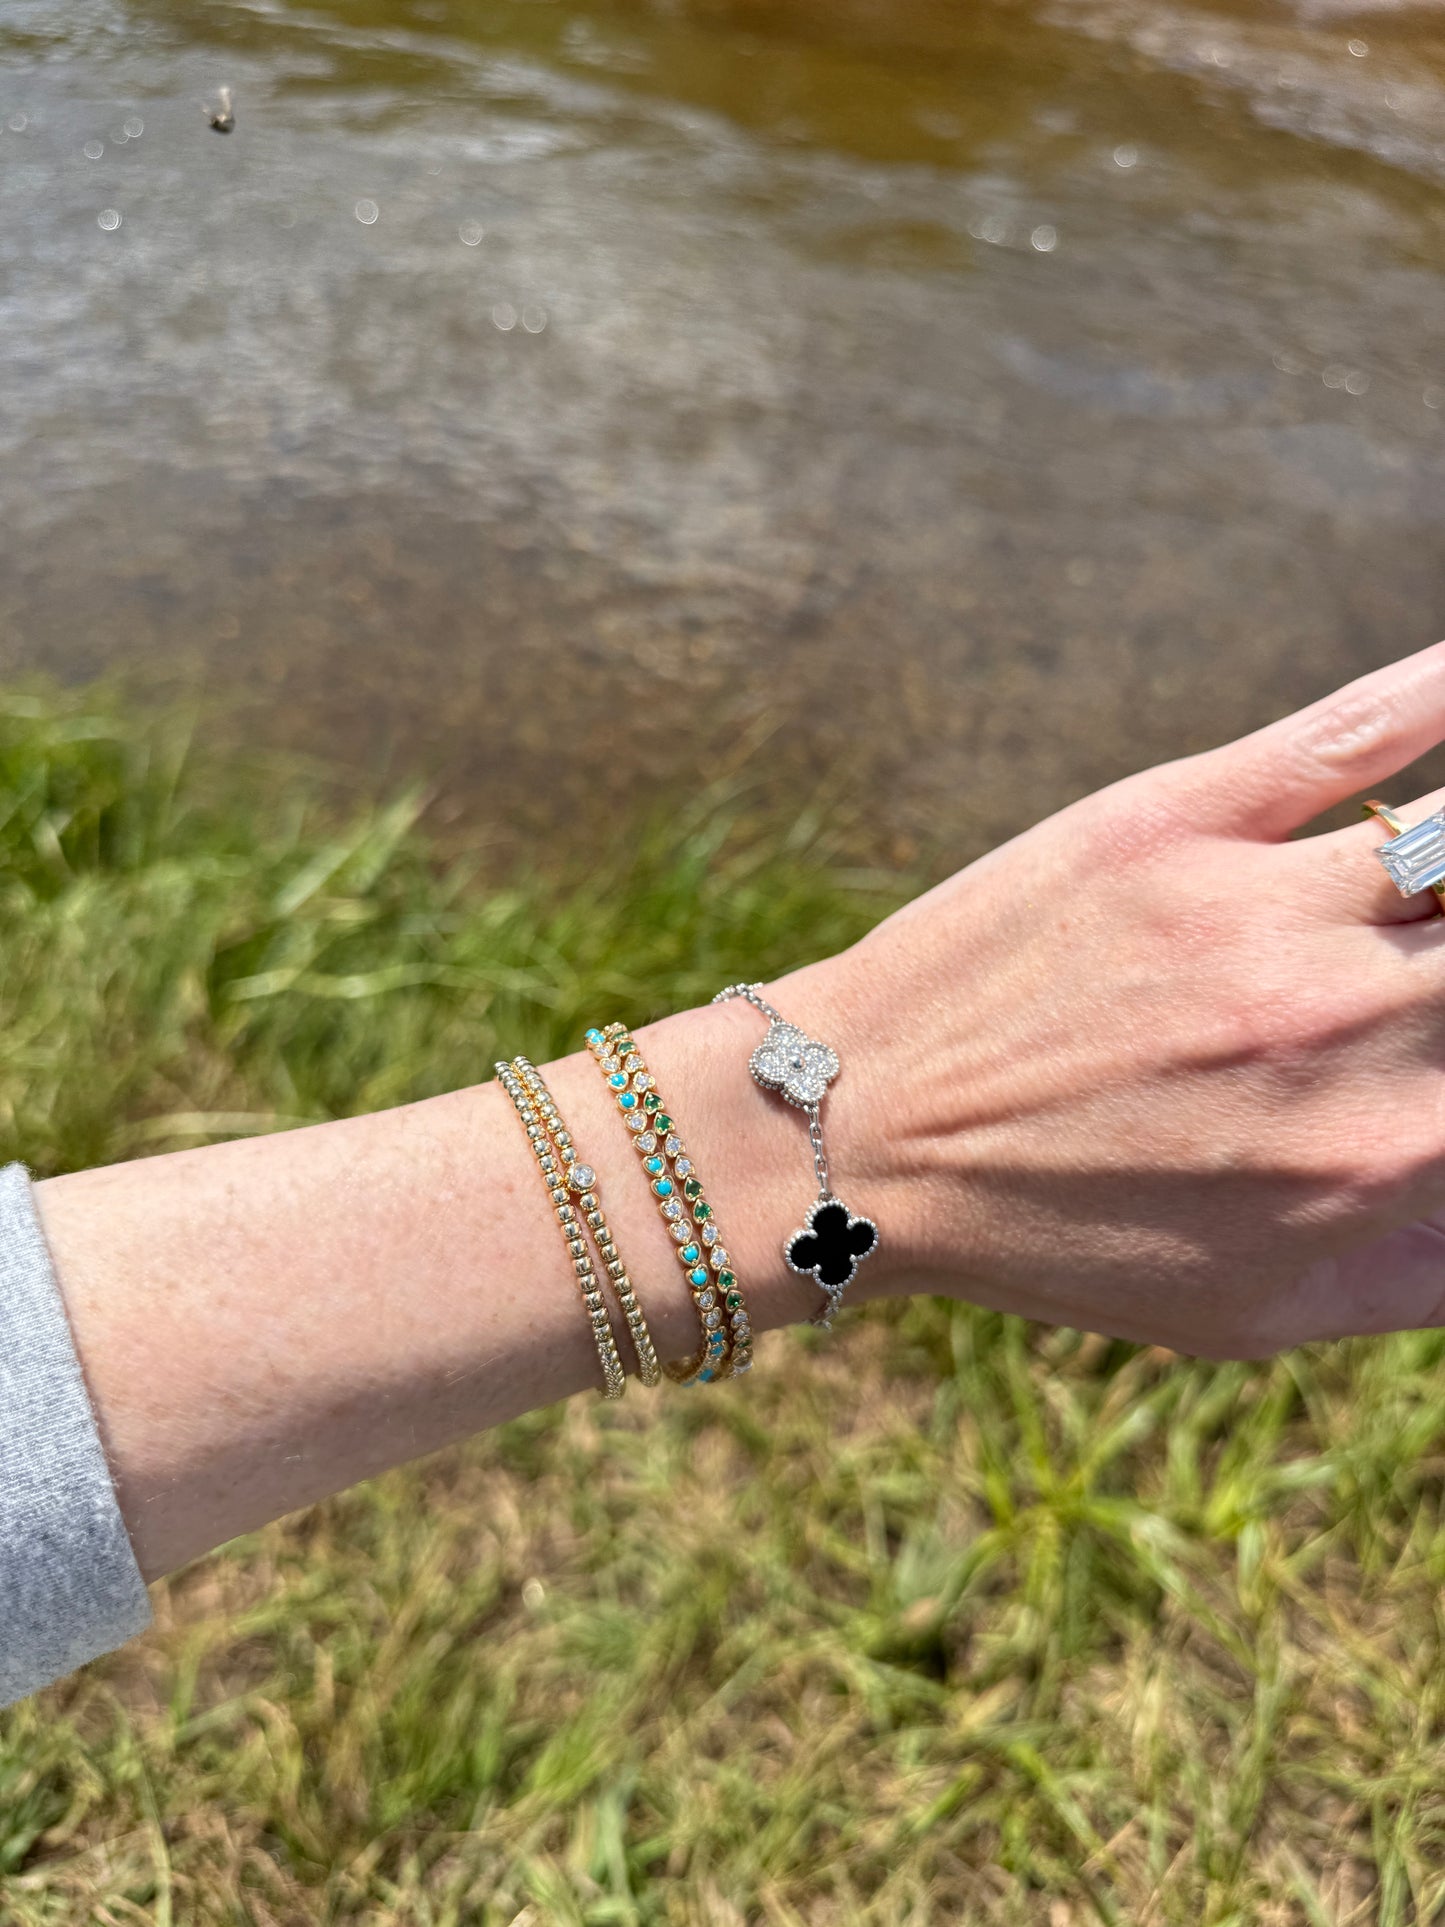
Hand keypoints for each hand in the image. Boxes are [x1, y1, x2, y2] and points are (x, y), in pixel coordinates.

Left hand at [782, 640, 1444, 1357]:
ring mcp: (1258, 905)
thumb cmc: (1053, 1236)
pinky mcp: (1172, 818)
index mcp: (1381, 1153)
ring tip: (1438, 885)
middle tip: (1425, 975)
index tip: (1437, 1050)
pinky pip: (1351, 731)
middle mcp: (1343, 1018)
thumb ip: (1419, 1271)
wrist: (857, 1134)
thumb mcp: (1250, 1312)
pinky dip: (1431, 691)